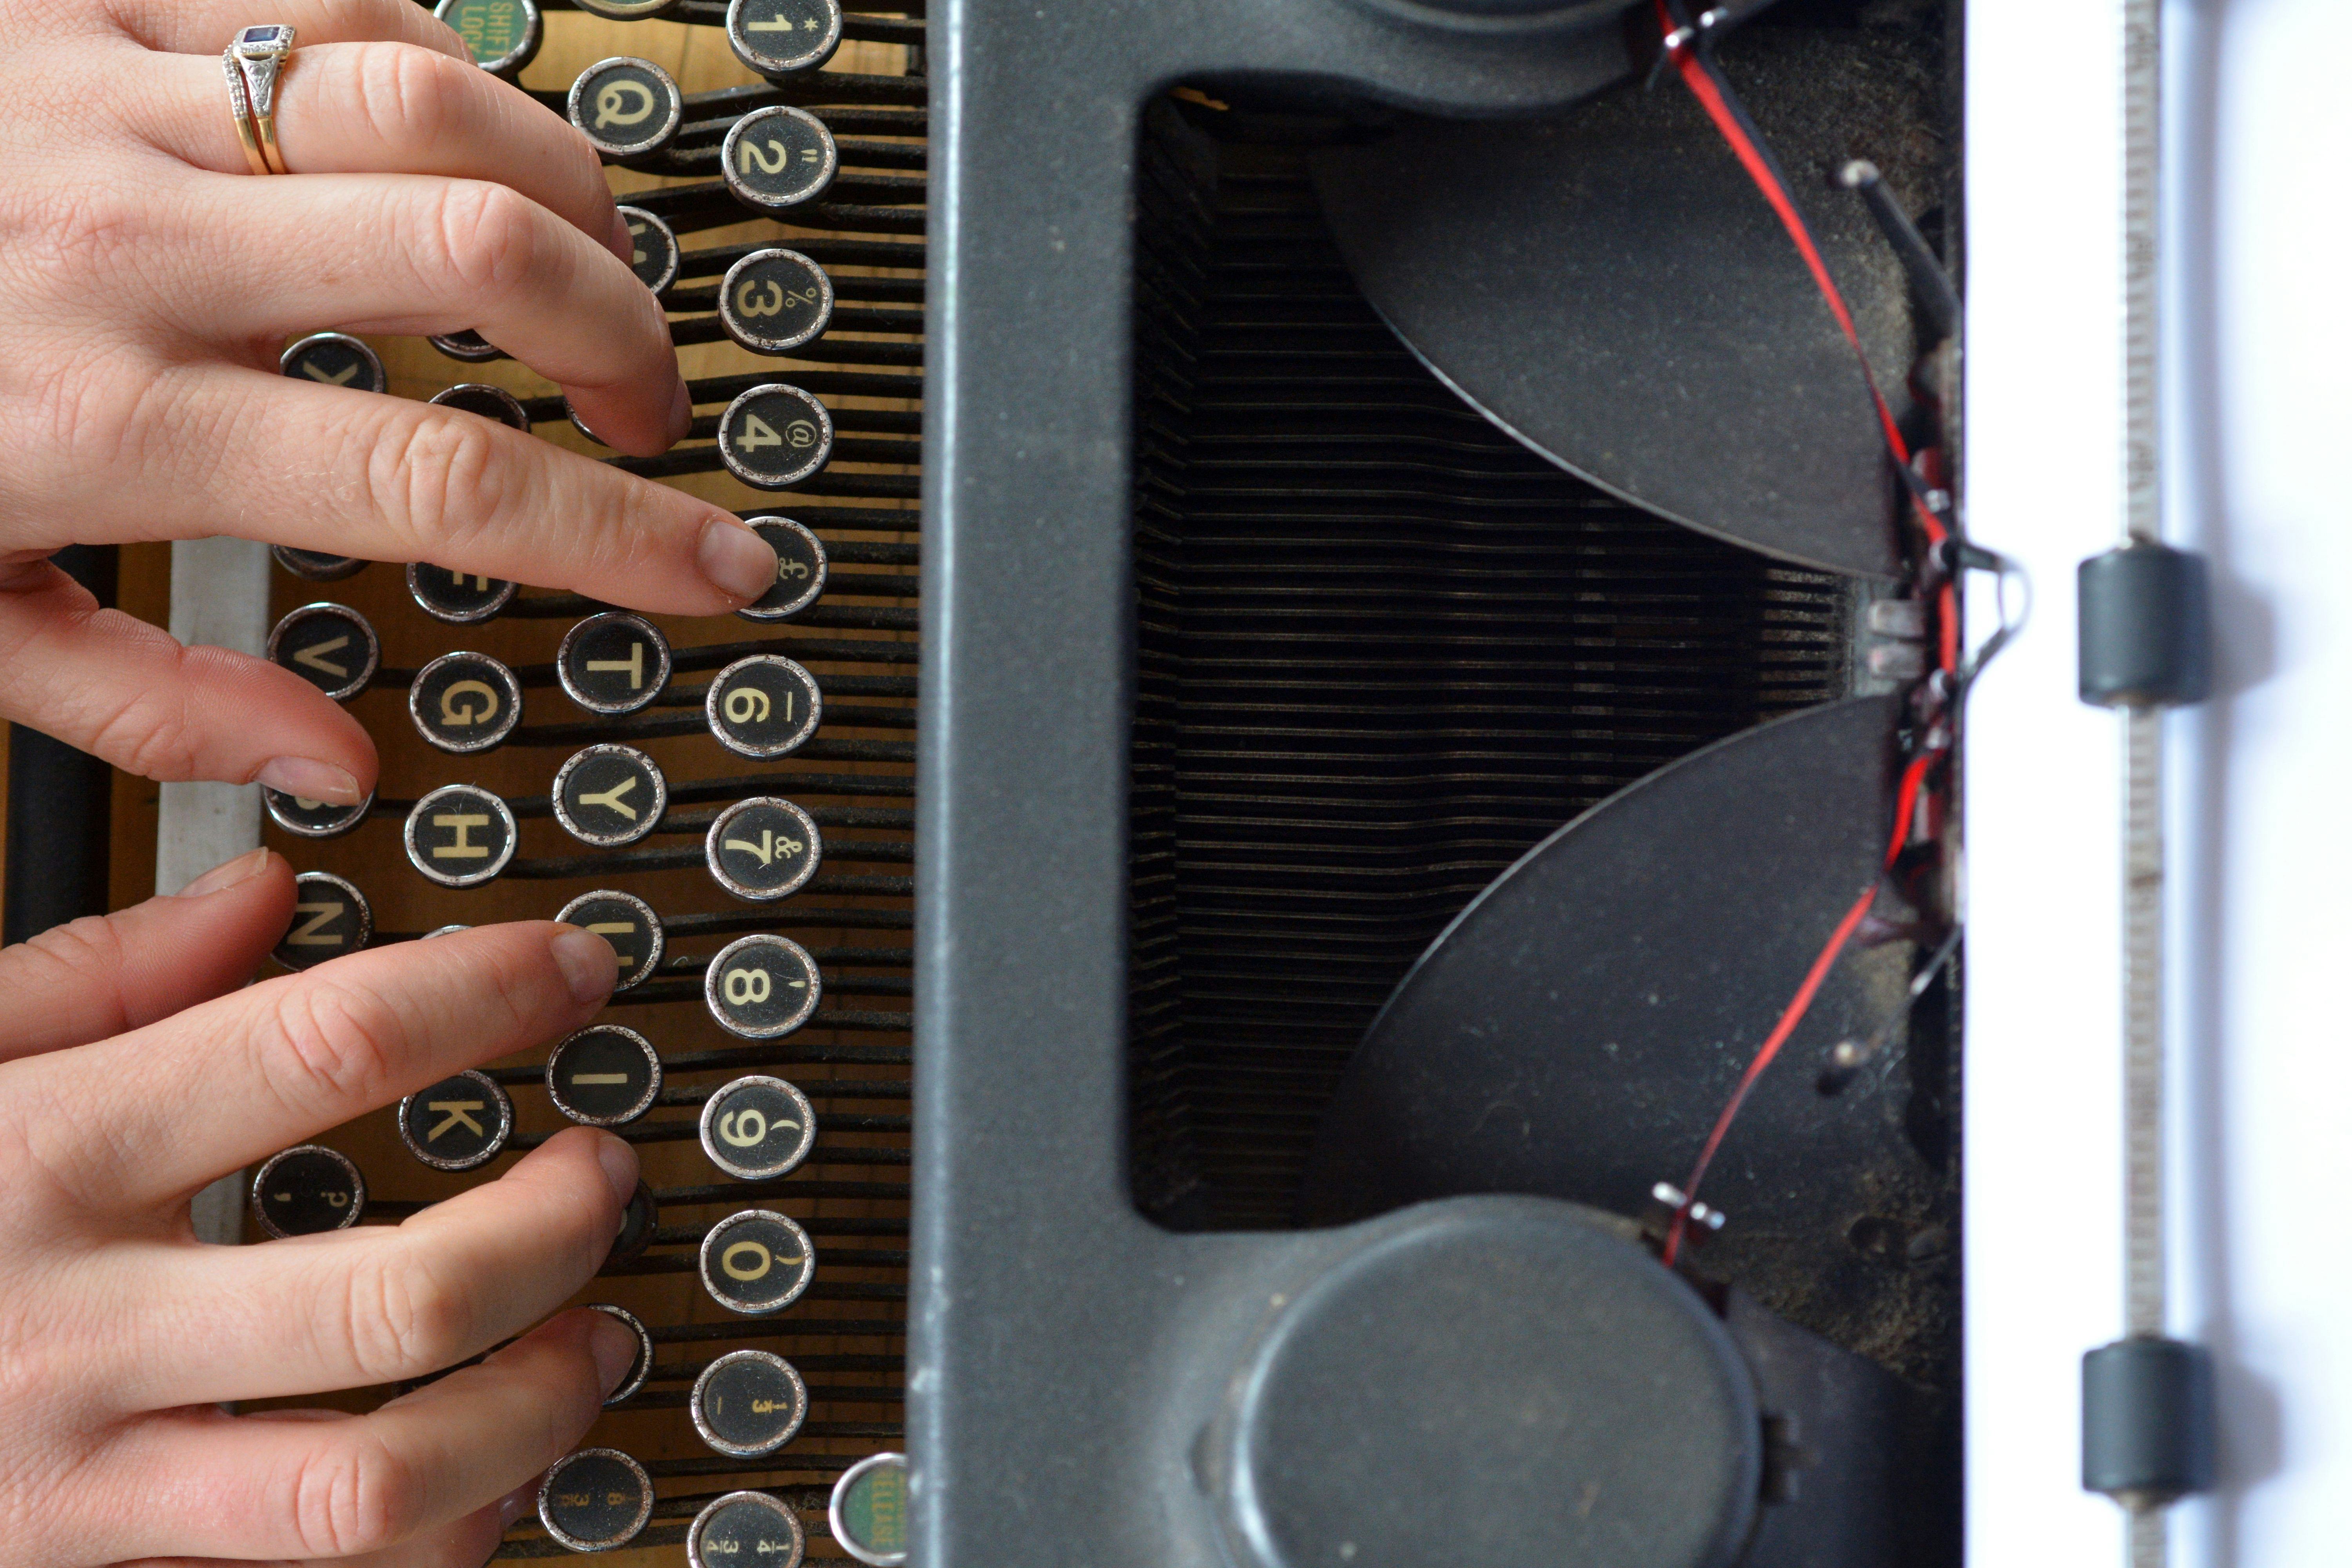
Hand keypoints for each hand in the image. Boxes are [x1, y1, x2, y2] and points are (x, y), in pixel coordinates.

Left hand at [0, 0, 778, 807]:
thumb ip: (147, 709)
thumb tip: (326, 772)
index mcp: (105, 420)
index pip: (441, 474)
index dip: (619, 533)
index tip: (719, 568)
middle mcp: (130, 244)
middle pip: (483, 252)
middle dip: (625, 340)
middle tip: (652, 415)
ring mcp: (110, 100)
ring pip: (436, 100)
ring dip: (567, 194)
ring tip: (597, 273)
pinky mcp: (88, 3)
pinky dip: (440, 67)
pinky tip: (469, 141)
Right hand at [0, 849, 640, 1566]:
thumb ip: (96, 972)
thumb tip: (266, 892)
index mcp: (38, 1157)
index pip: (323, 1049)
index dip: (489, 993)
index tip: (573, 968)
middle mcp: (72, 1331)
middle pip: (396, 1294)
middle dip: (551, 1226)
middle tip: (606, 1167)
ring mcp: (82, 1488)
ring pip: (379, 1487)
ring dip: (535, 1404)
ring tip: (596, 1327)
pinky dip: (450, 1534)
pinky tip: (497, 1464)